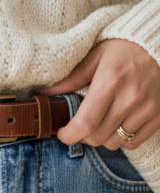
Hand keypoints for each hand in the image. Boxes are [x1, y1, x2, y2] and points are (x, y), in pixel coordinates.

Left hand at [38, 38, 159, 149]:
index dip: (69, 135)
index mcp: (110, 81)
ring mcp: (147, 109)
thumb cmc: (124, 48)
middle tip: (79, 126)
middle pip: (97, 137)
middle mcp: (131, 98)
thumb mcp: (95, 56)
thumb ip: (71, 78)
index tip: (62, 133)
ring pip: (114, 143)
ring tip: (99, 123)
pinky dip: (121, 140)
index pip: (85, 123)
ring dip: (101, 139)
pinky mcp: (158, 116)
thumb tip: (44, 93)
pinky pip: (133, 143)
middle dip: (82, 136)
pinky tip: (117, 125)